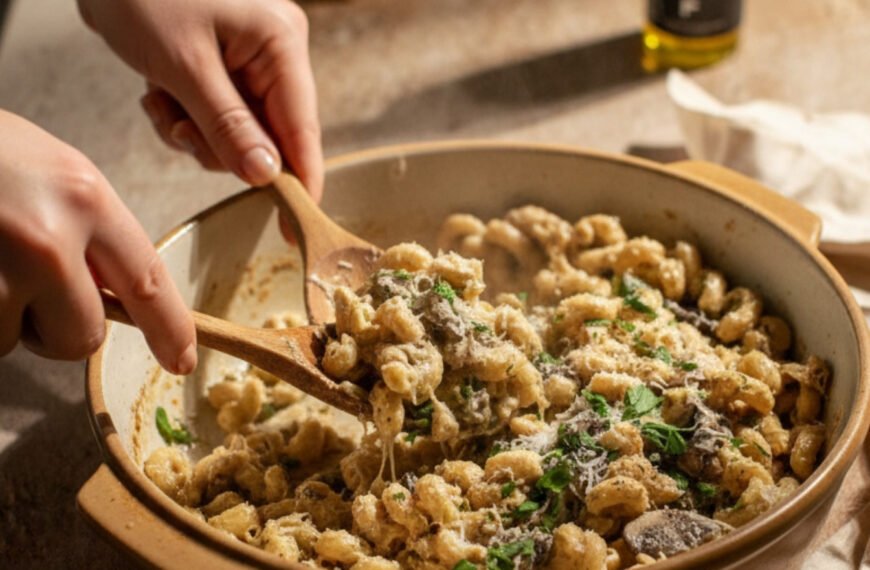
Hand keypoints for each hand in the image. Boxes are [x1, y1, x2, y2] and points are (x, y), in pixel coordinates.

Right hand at [0, 111, 195, 372]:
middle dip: (57, 329)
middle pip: (82, 338)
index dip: (170, 330)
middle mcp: (47, 239)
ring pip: (14, 342)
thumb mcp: (55, 172)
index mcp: (85, 199)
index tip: (181, 359)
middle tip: (27, 290)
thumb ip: (92, 232)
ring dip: (0, 317)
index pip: (148, 283)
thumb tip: (117, 295)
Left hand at [77, 0, 323, 200]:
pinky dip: (183, 118)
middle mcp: (274, 53)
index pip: (302, 129)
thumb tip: (265, 177)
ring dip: (194, 132)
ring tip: (162, 101)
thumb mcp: (183, 66)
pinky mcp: (223, 67)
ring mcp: (249, 60)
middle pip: (268, 136)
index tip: (296, 228)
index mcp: (280, 43)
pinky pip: (215, 118)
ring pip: (237, 133)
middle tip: (181, 129)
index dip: (299, 182)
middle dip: (220, 146)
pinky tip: (158, 94)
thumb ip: (228, 126)